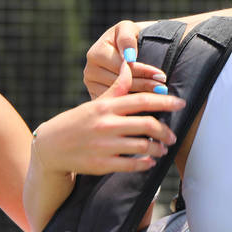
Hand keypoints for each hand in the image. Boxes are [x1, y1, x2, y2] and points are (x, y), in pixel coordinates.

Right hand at [35, 61, 183, 175]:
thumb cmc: (77, 122)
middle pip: (147, 124)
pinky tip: (150, 162)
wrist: (51, 147)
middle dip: (165, 130)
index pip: (143, 101)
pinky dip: (145, 164)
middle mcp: (107, 124)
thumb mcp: (96, 103)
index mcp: (107, 106)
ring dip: (158, 148)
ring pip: (142, 146)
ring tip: (162, 149)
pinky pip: (131, 165)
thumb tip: (130, 66)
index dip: (165, 101)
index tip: (181, 103)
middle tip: (173, 135)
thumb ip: (116, 88)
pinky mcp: (102, 164)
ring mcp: (104, 145)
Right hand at [83, 20, 166, 97]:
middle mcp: (89, 70)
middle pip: (120, 83)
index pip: (122, 67)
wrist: (127, 46)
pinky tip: (144, 104)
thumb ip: (127, 38)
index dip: (143, 71)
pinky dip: (130, 104)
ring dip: (140, 95)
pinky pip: (115, 103)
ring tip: (159, 96)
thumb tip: (129, 56)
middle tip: (163, 88)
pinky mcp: (96, 97)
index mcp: (95, 53)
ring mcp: (91, 86)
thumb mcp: (128, 29)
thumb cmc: (131, 35)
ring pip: (118, 95)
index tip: (160, 75)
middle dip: (144, 84)